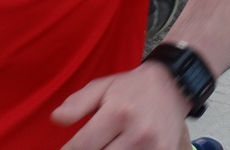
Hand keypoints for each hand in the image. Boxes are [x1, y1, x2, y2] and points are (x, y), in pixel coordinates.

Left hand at [54, 61, 190, 149]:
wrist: (173, 86)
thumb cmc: (132, 88)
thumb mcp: (103, 86)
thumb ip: (78, 103)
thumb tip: (56, 118)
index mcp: (119, 113)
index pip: (83, 146)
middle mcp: (138, 134)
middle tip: (87, 146)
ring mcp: (154, 148)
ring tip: (106, 145)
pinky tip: (119, 147)